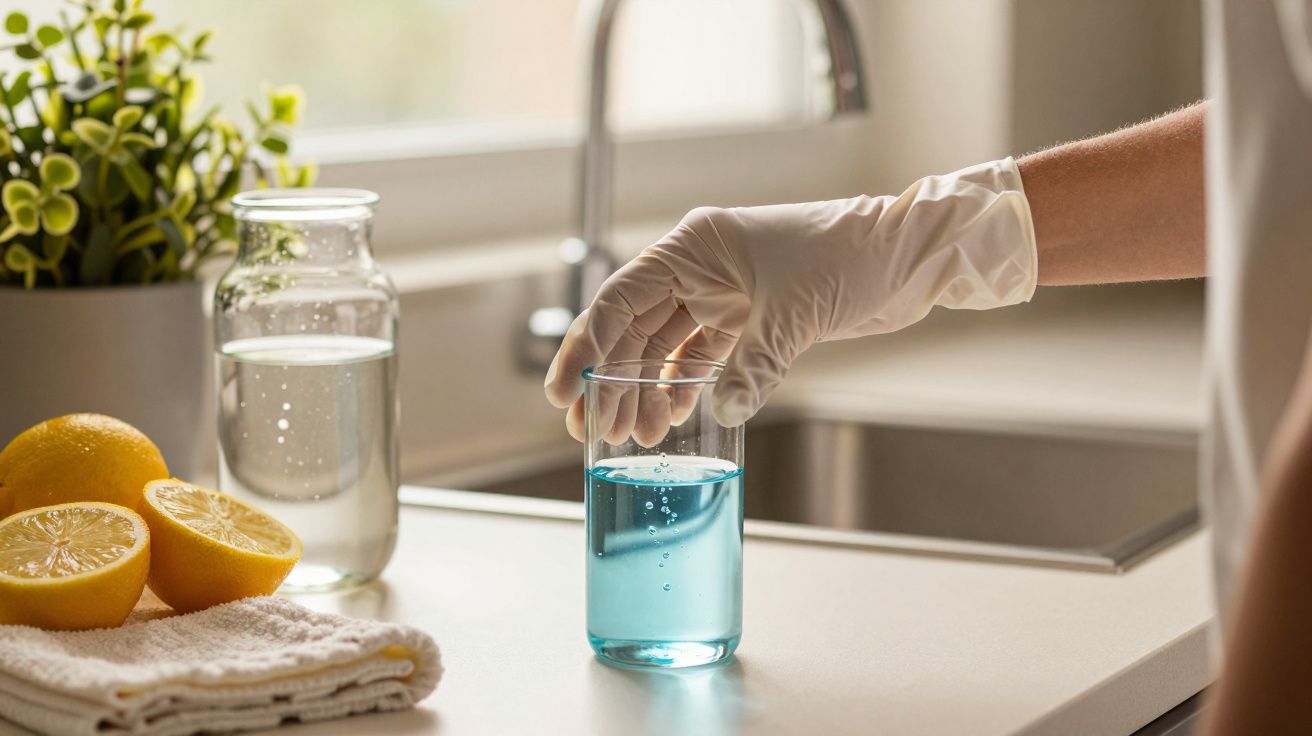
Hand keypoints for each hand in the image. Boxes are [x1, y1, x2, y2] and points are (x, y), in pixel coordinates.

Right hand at [544, 157, 1037, 441]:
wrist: (908, 256)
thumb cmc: (851, 258)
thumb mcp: (793, 316)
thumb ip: (751, 367)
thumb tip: (718, 414)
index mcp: (695, 247)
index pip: (621, 299)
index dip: (588, 348)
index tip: (567, 391)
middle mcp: (701, 267)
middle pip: (635, 329)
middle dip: (613, 381)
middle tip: (592, 429)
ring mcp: (723, 293)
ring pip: (666, 348)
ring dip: (649, 391)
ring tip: (637, 438)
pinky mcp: (748, 317)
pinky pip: (701, 357)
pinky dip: (686, 386)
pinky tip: (673, 417)